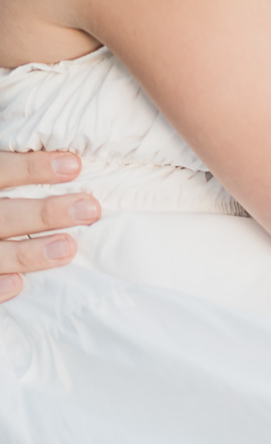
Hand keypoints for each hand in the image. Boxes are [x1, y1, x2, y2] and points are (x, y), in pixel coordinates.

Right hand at [0, 151, 98, 300]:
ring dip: (30, 253)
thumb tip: (70, 159)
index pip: (2, 169)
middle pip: (5, 216)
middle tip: (89, 210)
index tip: (75, 166)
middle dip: (47, 213)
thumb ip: (16, 166)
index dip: (33, 168)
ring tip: (68, 249)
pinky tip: (18, 285)